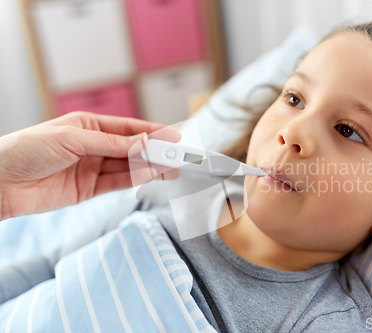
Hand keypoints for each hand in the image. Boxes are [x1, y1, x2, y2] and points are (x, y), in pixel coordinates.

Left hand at [0, 111, 179, 219]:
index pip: (128, 128)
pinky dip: (135, 180)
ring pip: (128, 167)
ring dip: (150, 168)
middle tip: (178, 157)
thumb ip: (111, 143)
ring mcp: (91, 168)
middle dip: (156, 152)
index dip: (152, 131)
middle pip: (131, 148)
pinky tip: (151, 176)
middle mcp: (92, 146)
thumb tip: (144, 141)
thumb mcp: (72, 139)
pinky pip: (117, 183)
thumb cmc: (26, 150)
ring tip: (172, 169)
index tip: (174, 137)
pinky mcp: (88, 190)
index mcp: (88, 125)